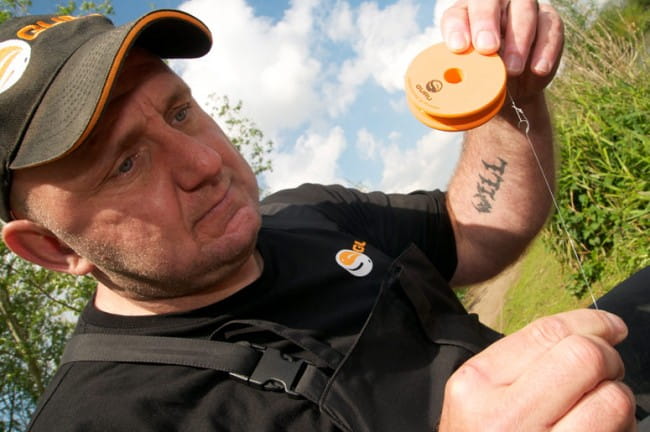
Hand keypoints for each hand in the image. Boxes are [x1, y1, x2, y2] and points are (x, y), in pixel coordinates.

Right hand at [438, 309, 636, 430]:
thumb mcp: (478, 394)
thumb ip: (521, 361)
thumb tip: (590, 331)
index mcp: (477, 384)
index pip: (549, 335)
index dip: (591, 323)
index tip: (611, 327)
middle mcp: (505, 418)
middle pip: (585, 358)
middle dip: (607, 358)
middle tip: (606, 369)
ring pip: (613, 401)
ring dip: (618, 400)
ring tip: (599, 408)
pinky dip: (620, 430)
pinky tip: (597, 431)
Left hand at [441, 0, 563, 100]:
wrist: (511, 89)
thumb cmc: (482, 78)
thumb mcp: (468, 76)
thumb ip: (460, 70)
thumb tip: (449, 81)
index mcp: (466, 16)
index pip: (458, 14)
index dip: (458, 28)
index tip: (459, 47)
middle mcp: (494, 5)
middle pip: (489, 0)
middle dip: (486, 22)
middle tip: (487, 48)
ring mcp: (522, 8)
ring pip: (524, 9)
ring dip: (518, 40)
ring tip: (512, 70)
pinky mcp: (548, 20)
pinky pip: (551, 27)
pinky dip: (545, 50)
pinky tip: (537, 70)